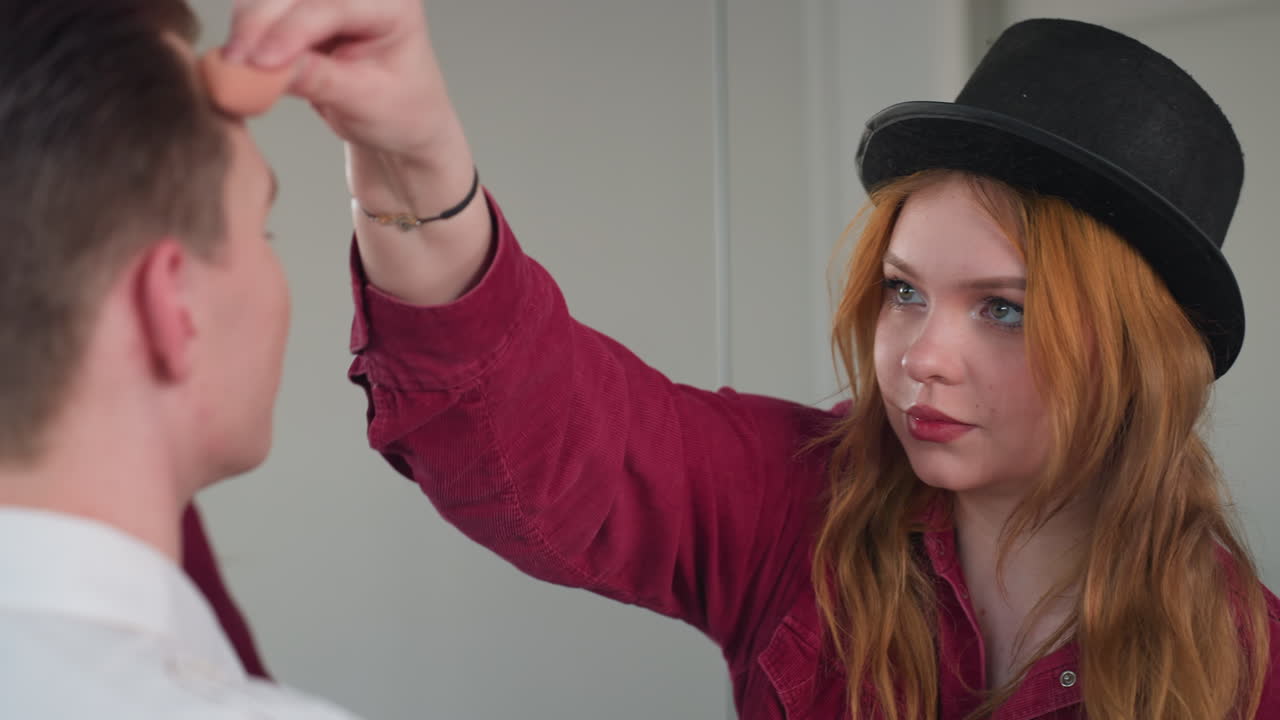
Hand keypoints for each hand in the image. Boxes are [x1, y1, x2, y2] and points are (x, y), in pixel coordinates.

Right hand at [225, 0, 455, 159]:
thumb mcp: (366, 102)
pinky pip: (264, 9)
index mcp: (393, 4)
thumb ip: (320, 81)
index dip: (292, 31)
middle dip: (260, 22)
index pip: (333, 6)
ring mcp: (330, 0)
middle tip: (235, 62)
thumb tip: (267, 69)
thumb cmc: (401, 113)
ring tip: (234, 64)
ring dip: (248, 24)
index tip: (261, 62)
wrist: (401, 125)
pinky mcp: (304, 11)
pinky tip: (239, 57)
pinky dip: (248, 30)